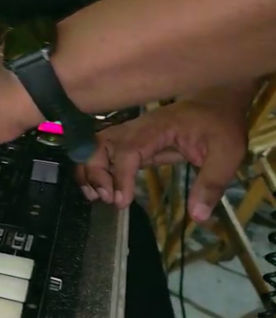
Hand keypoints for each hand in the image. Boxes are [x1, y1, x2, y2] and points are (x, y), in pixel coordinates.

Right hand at [76, 99, 246, 221]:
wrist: (216, 101)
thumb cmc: (221, 126)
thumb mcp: (227, 154)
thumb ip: (211, 183)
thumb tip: (198, 216)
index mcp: (158, 128)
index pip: (128, 150)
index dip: (120, 175)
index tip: (121, 201)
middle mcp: (137, 128)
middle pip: (100, 144)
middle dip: (95, 172)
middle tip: (106, 199)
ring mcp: (131, 132)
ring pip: (95, 147)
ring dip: (90, 171)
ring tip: (97, 197)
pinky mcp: (131, 140)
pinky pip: (105, 152)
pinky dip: (96, 169)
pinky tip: (103, 189)